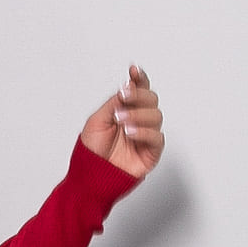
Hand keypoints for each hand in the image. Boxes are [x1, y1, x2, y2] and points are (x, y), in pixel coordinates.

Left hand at [80, 65, 163, 179]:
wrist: (90, 176)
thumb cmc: (92, 151)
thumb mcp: (97, 120)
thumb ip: (114, 103)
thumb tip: (127, 87)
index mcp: (126, 110)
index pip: (139, 89)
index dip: (139, 78)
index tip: (133, 70)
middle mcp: (139, 120)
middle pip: (151, 99)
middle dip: (138, 95)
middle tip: (123, 97)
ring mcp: (146, 136)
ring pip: (156, 115)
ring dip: (138, 114)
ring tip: (121, 121)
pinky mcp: (151, 153)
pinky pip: (157, 138)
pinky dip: (144, 132)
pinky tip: (131, 133)